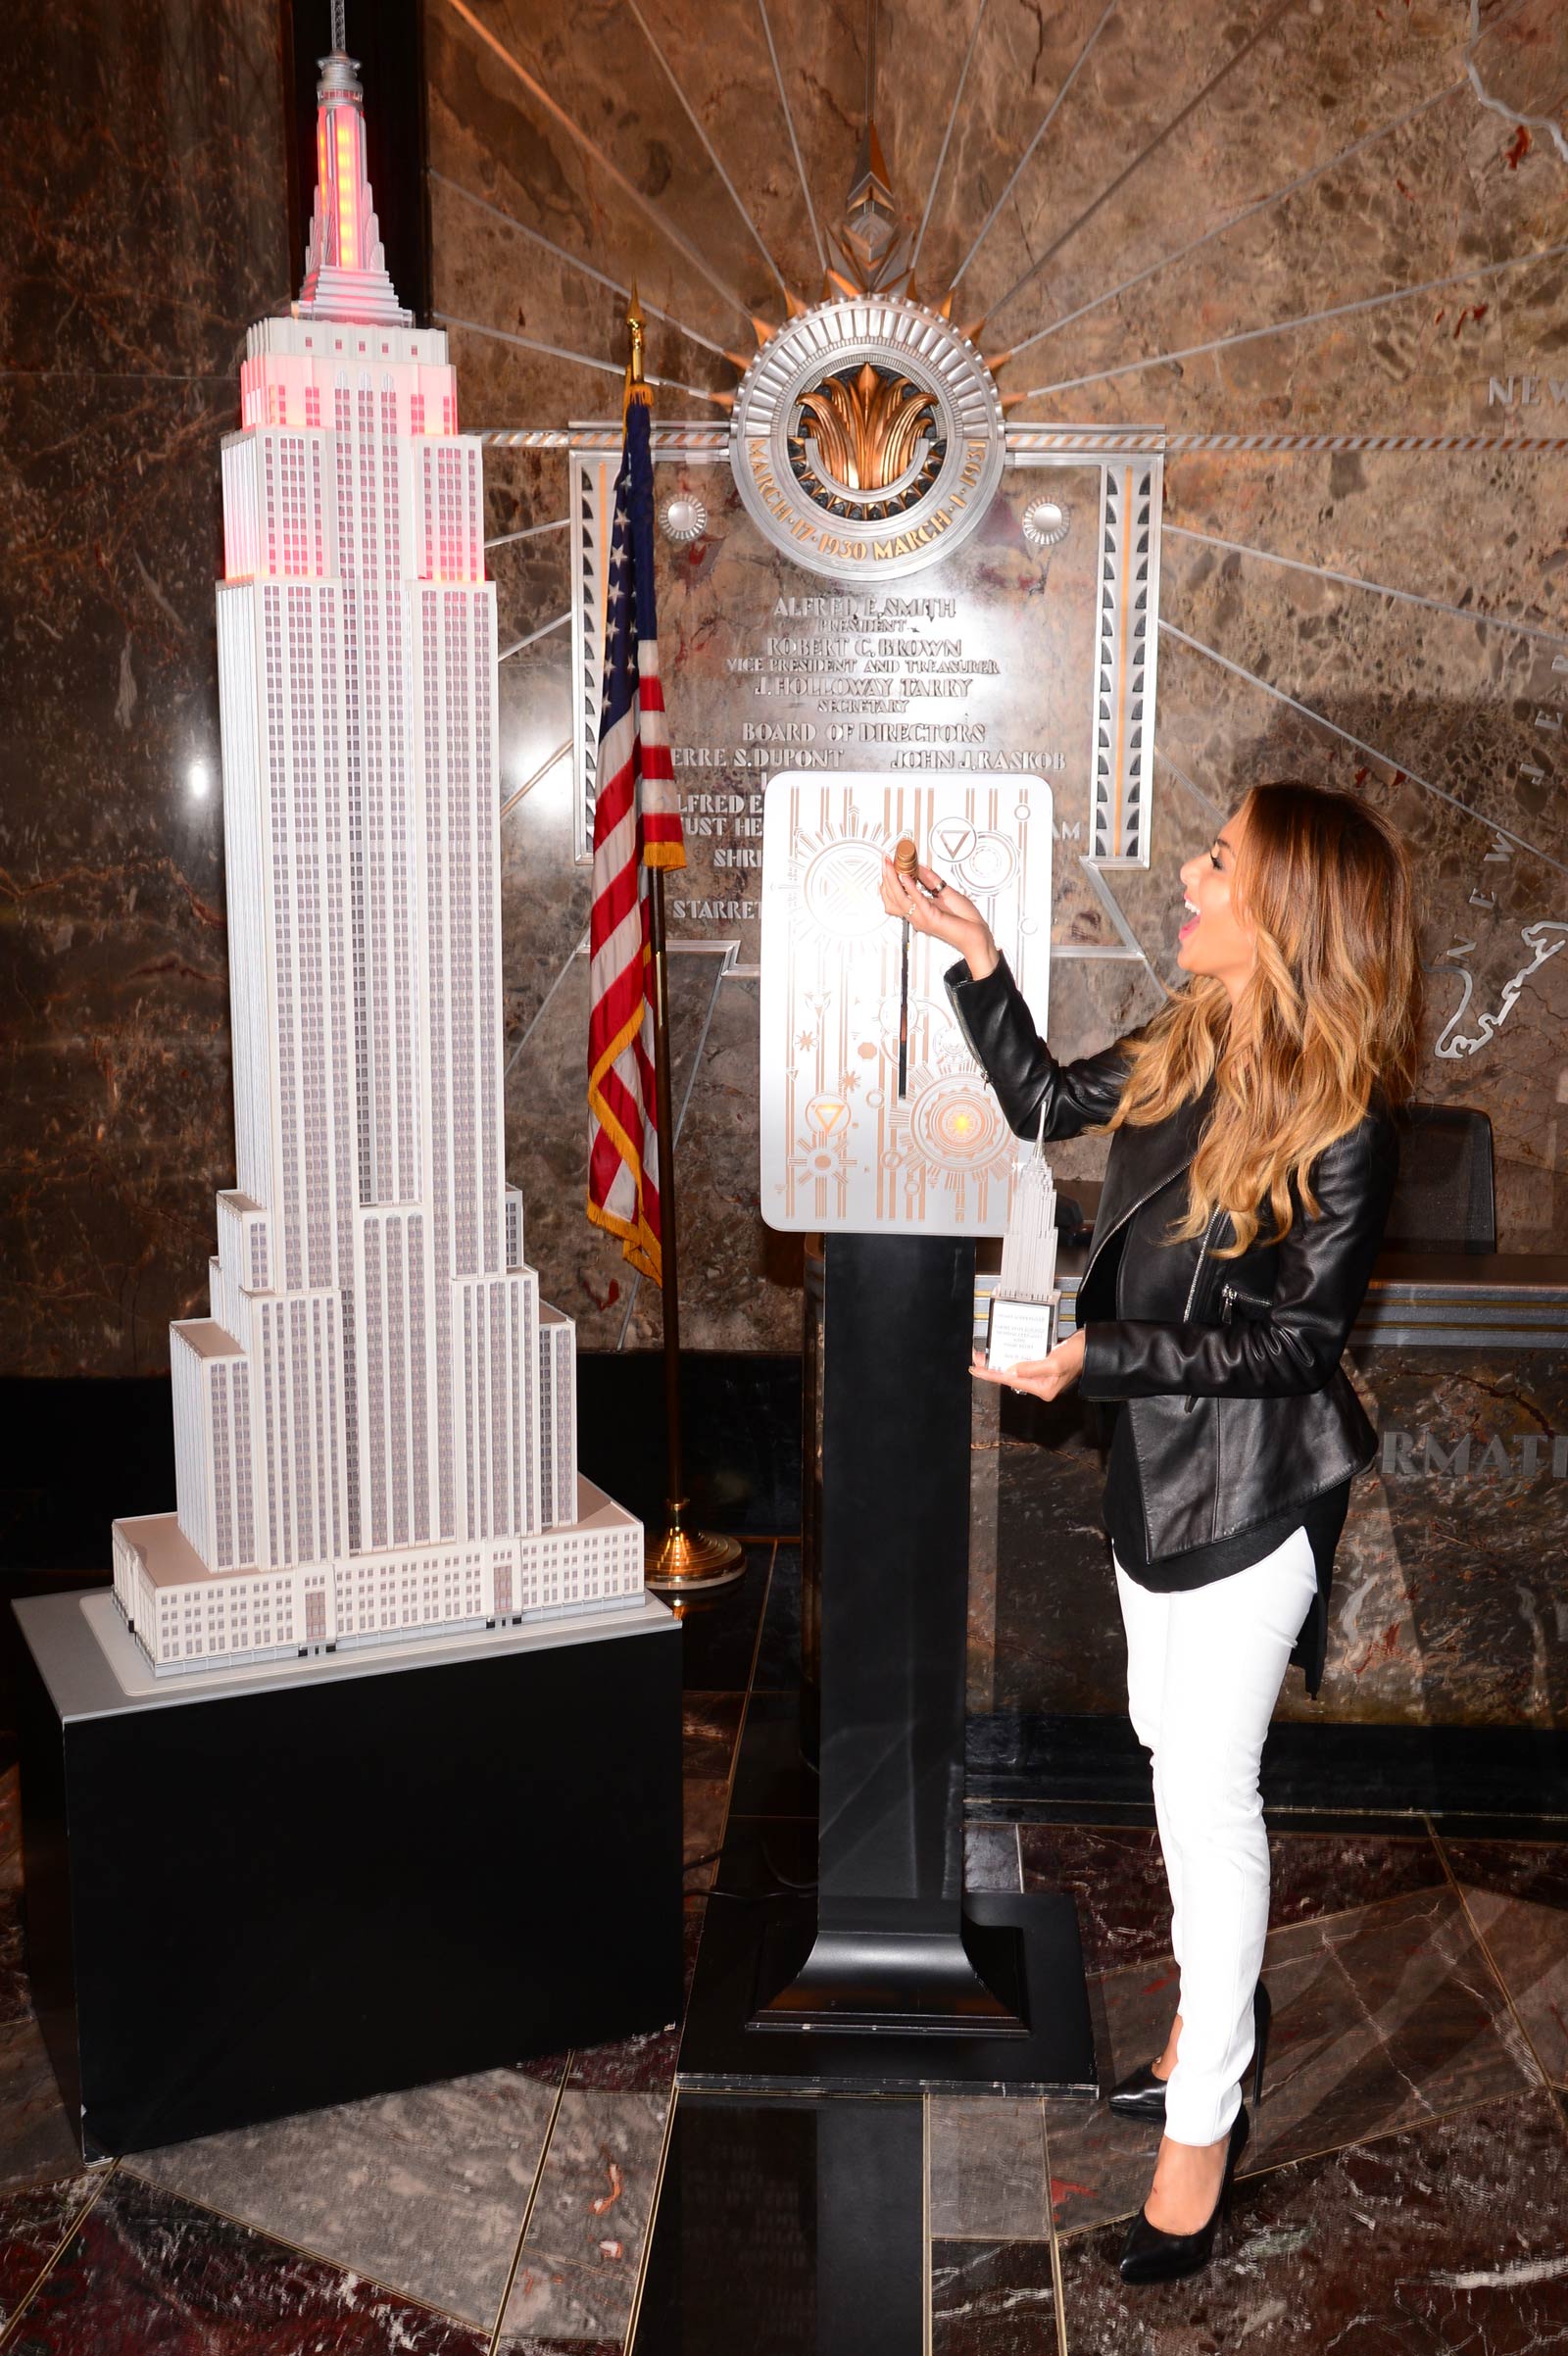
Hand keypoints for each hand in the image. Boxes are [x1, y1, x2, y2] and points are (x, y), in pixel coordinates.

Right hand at [879, 853, 998, 977]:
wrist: (976, 934)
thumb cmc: (964, 920)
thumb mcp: (944, 892)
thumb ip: (930, 880)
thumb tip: (920, 867)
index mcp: (919, 910)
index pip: (895, 896)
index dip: (889, 880)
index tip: (889, 865)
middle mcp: (917, 915)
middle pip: (892, 897)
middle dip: (887, 877)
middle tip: (885, 862)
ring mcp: (922, 917)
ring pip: (899, 898)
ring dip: (893, 880)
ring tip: (891, 866)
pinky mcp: (931, 917)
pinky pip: (917, 901)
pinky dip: (910, 888)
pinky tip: (906, 877)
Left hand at [971, 1326, 1085, 1401]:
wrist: (1090, 1345)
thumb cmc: (1077, 1355)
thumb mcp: (1054, 1363)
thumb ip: (1031, 1368)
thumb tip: (1010, 1371)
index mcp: (1042, 1388)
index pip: (1011, 1380)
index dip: (991, 1374)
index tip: (976, 1369)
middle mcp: (1040, 1384)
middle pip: (1009, 1375)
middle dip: (992, 1367)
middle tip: (976, 1359)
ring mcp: (1040, 1374)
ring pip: (1013, 1368)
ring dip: (999, 1360)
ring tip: (983, 1355)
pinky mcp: (1042, 1363)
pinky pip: (1022, 1361)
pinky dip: (1011, 1355)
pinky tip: (1002, 1350)